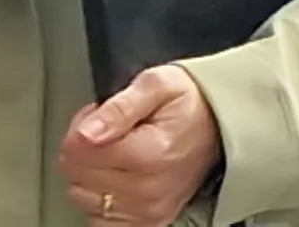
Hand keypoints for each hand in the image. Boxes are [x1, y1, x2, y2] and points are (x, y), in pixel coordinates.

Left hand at [61, 63, 220, 223]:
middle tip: (112, 132)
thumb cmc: (190, 103)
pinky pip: (99, 220)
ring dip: (91, 174)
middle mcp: (150, 187)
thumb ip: (119, 107)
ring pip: (81, 195)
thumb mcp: (157, 84)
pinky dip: (101, 200)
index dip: (83, 124)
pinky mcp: (149, 221)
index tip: (102, 116)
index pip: (76, 148)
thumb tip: (86, 133)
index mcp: (151, 152)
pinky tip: (119, 180)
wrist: (223, 125)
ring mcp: (149, 208)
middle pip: (75, 172)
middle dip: (85, 148)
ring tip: (118, 153)